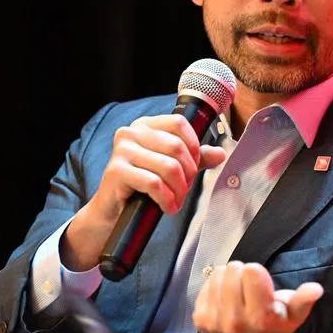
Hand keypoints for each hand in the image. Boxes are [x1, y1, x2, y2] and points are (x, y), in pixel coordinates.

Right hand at [62, 114, 226, 269]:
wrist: (112, 210)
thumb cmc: (141, 185)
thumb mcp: (172, 167)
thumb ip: (195, 158)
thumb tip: (220, 154)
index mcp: (145, 125)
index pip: (179, 123)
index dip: (194, 145)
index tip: (195, 165)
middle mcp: (131, 132)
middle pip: (177, 146)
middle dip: (188, 173)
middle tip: (186, 188)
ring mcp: (122, 150)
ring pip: (168, 166)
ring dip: (179, 189)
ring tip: (177, 199)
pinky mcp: (116, 170)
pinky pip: (153, 183)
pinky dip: (166, 198)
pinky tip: (168, 206)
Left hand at [193, 261, 323, 332]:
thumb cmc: (277, 329)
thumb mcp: (295, 315)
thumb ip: (304, 300)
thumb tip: (316, 289)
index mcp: (261, 317)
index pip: (252, 271)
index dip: (258, 274)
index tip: (262, 286)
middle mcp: (236, 321)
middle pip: (233, 269)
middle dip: (242, 273)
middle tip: (248, 288)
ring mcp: (215, 321)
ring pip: (218, 275)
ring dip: (228, 278)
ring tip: (237, 293)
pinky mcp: (200, 321)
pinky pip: (205, 286)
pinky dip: (215, 288)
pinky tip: (225, 300)